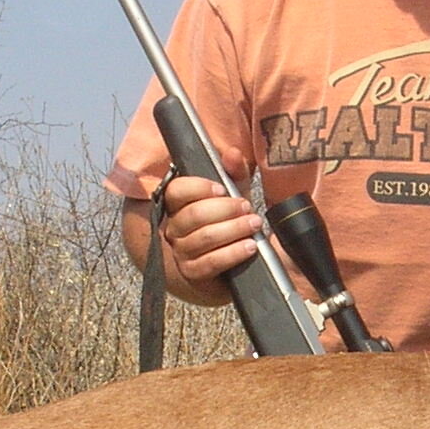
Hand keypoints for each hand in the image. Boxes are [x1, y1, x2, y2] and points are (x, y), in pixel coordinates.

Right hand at [160, 146, 258, 288]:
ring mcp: (181, 253)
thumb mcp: (237, 195)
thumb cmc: (235, 226)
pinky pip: (211, 262)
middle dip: (225, 209)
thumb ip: (235, 173)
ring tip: (254, 225)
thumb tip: (231, 153)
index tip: (222, 189)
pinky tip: (250, 247)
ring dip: (234, 229)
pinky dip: (233, 253)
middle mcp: (175, 229)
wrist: (249, 265)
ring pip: (204, 237)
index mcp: (179, 206)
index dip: (198, 187)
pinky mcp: (193, 274)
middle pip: (193, 214)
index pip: (176, 191)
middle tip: (246, 207)